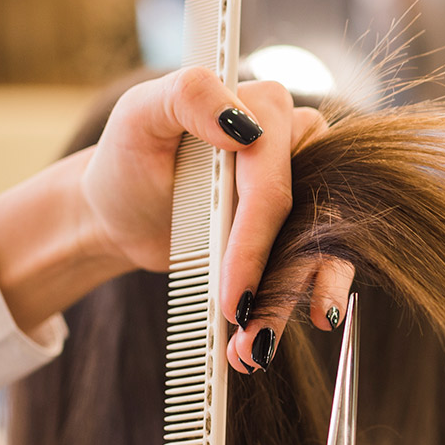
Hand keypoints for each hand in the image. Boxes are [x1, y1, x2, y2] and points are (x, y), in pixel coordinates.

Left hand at [0, 68, 352, 373]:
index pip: (275, 180)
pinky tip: (269, 339)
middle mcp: (299, 143)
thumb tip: (242, 124)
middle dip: (278, 283)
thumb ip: (189, 96)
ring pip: (322, 251)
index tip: (231, 290)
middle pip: (308, 221)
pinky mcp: (301, 228)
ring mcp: (305, 188)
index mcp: (266, 107)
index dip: (256, 238)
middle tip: (242, 327)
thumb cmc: (128, 157)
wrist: (122, 210)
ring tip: (254, 349)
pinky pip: (319, 269)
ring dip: (291, 305)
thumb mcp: (139, 115)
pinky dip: (296, 307)